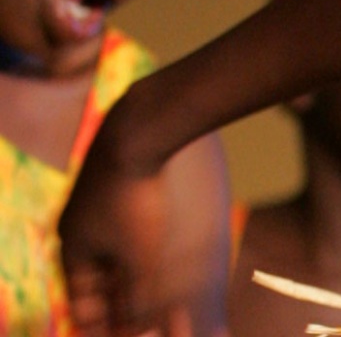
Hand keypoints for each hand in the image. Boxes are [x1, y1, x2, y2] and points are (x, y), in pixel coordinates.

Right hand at [59, 119, 175, 336]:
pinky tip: (153, 259)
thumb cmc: (136, 199)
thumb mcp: (141, 254)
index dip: (99, 325)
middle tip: (137, 326)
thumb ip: (141, 294)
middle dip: (115, 306)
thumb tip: (143, 328)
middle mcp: (79, 231)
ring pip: (110, 258)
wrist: (139, 135)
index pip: (81, 301)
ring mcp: (96, 210)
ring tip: (147, 301)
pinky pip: (122, 236)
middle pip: (95, 281)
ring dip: (127, 281)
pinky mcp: (116, 192)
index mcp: (74, 248)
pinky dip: (136, 255)